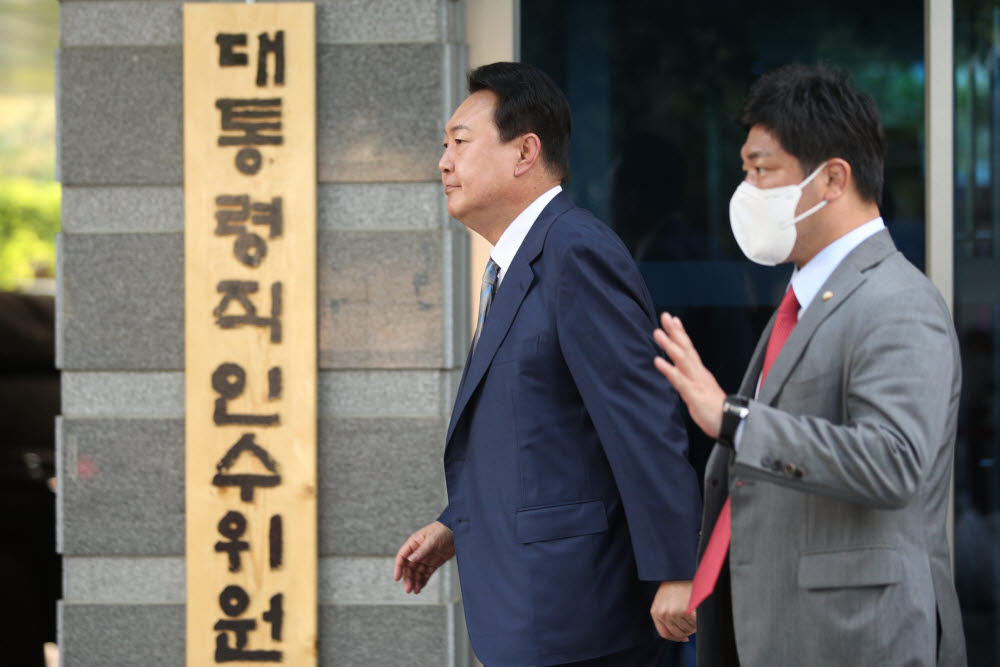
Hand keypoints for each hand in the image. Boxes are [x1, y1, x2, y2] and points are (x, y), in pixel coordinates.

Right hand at [393, 521, 454, 593]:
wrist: (458, 530)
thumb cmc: (443, 530)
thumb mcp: (432, 540)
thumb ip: (421, 551)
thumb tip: (410, 560)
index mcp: (414, 543)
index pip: (402, 556)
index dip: (398, 568)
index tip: (397, 578)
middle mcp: (418, 551)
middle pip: (409, 567)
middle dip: (408, 578)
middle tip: (408, 589)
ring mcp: (426, 557)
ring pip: (417, 572)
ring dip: (415, 581)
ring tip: (415, 591)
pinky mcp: (434, 562)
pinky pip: (426, 573)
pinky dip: (422, 581)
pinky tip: (420, 588)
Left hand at [650, 580, 696, 641]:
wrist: (683, 571)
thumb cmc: (676, 583)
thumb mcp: (664, 598)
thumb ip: (665, 614)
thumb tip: (677, 634)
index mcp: (656, 611)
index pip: (664, 633)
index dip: (676, 638)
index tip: (684, 637)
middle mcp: (663, 613)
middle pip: (678, 634)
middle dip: (687, 631)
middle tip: (692, 623)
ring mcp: (674, 612)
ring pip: (688, 630)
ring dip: (693, 625)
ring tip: (694, 612)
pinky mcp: (686, 611)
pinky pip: (695, 624)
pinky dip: (698, 621)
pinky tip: (698, 611)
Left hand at [653, 312, 726, 439]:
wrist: (732, 425)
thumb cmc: (715, 411)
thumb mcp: (700, 392)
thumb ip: (690, 381)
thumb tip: (680, 375)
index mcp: (700, 372)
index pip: (689, 349)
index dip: (681, 334)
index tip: (673, 319)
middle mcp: (699, 373)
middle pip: (686, 348)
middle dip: (675, 332)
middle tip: (665, 316)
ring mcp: (697, 382)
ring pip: (682, 359)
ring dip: (669, 345)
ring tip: (657, 332)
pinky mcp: (694, 394)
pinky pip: (679, 380)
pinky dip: (668, 369)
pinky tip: (657, 361)